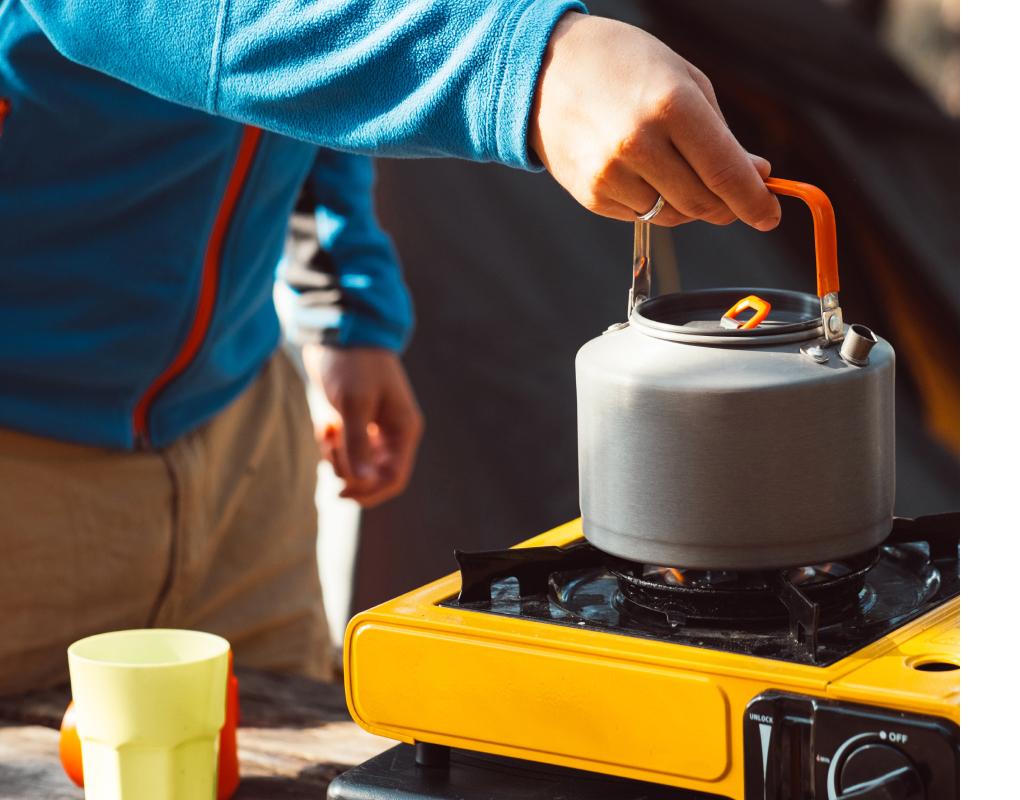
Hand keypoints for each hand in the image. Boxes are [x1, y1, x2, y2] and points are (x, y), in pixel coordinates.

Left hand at [303, 345, 423, 507]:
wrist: (338, 331)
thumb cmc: (353, 364)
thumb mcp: (354, 405)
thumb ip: (357, 445)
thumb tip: (363, 483)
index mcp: (403, 430)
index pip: (394, 479)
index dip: (371, 493)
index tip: (342, 494)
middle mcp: (389, 434)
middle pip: (371, 476)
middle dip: (347, 471)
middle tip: (331, 448)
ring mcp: (370, 430)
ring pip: (353, 466)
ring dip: (334, 457)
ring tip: (327, 431)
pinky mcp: (351, 423)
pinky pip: (340, 450)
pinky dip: (329, 444)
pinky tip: (324, 424)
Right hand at [528, 12, 779, 229]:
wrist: (546, 70)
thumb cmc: (623, 66)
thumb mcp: (684, 81)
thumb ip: (723, 136)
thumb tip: (756, 177)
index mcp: (671, 105)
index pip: (726, 173)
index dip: (754, 202)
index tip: (769, 215)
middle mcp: (638, 143)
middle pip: (703, 202)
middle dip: (727, 206)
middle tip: (733, 196)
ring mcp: (611, 174)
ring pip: (673, 215)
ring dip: (690, 204)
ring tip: (679, 170)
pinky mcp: (592, 195)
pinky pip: (641, 215)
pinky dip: (654, 202)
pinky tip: (643, 171)